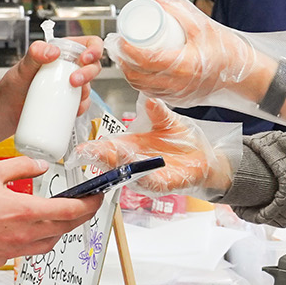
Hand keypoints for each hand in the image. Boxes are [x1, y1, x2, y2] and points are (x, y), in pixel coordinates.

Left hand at [0, 35, 104, 123]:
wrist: (7, 110)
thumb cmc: (12, 85)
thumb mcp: (22, 67)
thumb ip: (34, 54)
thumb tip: (53, 52)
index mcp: (62, 52)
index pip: (88, 43)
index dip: (94, 49)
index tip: (85, 58)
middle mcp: (69, 67)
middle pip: (94, 65)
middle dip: (89, 73)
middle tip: (74, 81)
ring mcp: (69, 85)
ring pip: (89, 86)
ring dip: (86, 92)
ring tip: (71, 99)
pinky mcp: (68, 102)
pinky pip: (83, 104)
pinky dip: (82, 107)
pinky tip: (74, 111)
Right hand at [0, 154, 103, 265]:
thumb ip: (23, 166)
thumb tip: (42, 166)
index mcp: (23, 211)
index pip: (70, 211)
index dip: (89, 204)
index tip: (97, 197)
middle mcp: (22, 234)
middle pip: (65, 228)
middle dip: (82, 216)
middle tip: (88, 204)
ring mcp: (13, 250)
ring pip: (51, 243)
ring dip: (62, 229)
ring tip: (63, 216)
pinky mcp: (2, 258)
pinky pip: (31, 251)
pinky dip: (40, 239)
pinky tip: (34, 228)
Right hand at [73, 97, 236, 195]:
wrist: (204, 158)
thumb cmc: (182, 142)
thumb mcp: (168, 122)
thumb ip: (158, 112)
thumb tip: (149, 100)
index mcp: (132, 146)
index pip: (108, 148)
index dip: (93, 148)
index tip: (81, 148)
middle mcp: (135, 162)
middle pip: (112, 162)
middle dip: (99, 158)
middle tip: (87, 153)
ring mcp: (146, 175)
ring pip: (128, 173)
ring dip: (119, 166)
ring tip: (111, 156)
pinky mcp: (162, 184)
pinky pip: (150, 182)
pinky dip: (142, 177)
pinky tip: (136, 171)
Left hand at [107, 0, 271, 105]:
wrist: (244, 74)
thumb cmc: (227, 50)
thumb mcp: (203, 24)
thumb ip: (179, 7)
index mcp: (185, 66)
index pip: (147, 60)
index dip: (128, 50)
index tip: (119, 38)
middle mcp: (180, 85)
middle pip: (139, 76)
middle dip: (123, 61)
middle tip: (117, 44)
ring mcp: (179, 95)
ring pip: (144, 87)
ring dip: (130, 72)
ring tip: (124, 55)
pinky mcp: (180, 100)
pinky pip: (154, 92)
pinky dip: (142, 82)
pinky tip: (138, 71)